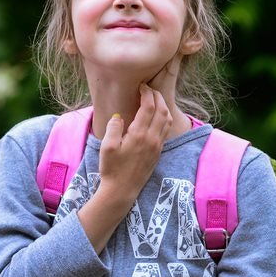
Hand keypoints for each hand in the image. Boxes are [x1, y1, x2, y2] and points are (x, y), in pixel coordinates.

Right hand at [97, 83, 171, 203]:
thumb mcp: (107, 147)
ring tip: (154, 99)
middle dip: (157, 96)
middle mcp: (152, 138)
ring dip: (163, 106)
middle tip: (149, 89)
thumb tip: (119, 116)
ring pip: (168, 119)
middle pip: (162, 110)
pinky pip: (166, 129)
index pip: (149, 106)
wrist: (122, 190)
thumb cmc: (111, 169)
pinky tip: (157, 116)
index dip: (147, 93)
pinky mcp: (158, 152)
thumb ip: (114, 128)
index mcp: (139, 134)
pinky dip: (165, 117)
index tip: (141, 86)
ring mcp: (157, 145)